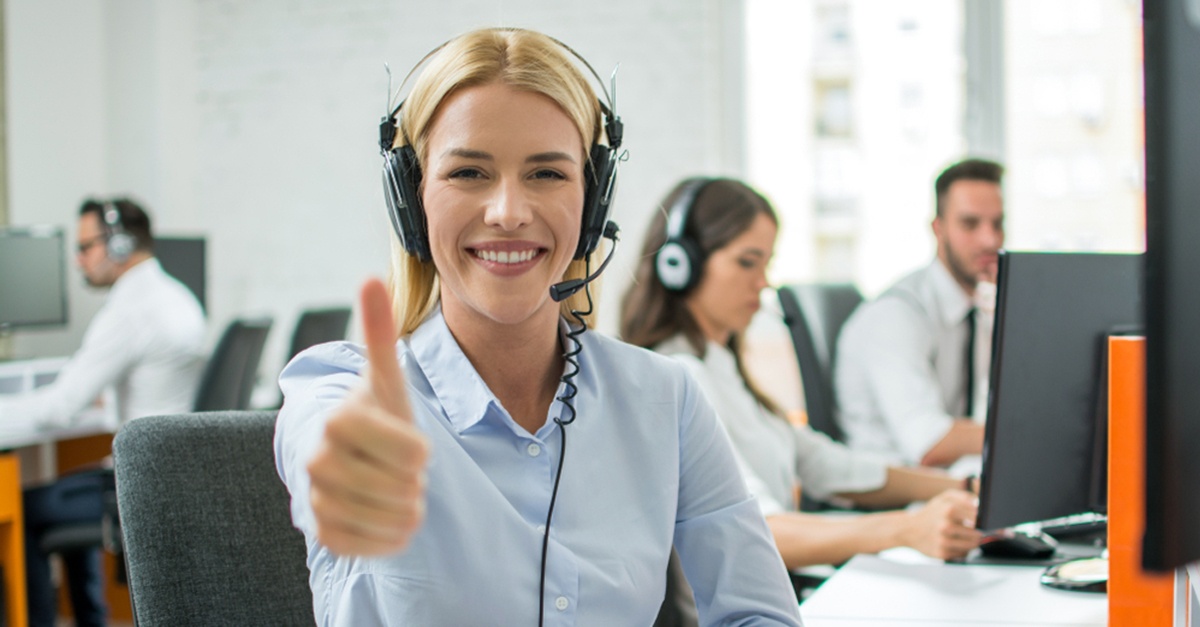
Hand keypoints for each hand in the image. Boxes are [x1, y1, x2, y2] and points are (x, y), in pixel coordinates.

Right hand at [306, 278, 429, 555]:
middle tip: (397, 466)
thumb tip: (370, 279)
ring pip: (394, 519)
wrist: (345, 457)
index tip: (406, 440)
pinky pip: (376, 545)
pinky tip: (384, 514)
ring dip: (407, 506)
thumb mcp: (386, 377)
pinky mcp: (321, 534)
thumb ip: (380, 333)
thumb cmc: (374, 415)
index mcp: (339, 420)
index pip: (414, 453)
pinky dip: (391, 535)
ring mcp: (315, 500)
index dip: (421, 450)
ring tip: (393, 486)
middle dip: (413, 478)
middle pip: (406, 487)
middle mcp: (317, 460)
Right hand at [900, 490, 982, 559]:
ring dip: (974, 542)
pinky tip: (958, 544)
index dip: (985, 520)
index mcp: (948, 509)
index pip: (978, 516)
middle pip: (977, 533)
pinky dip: (964, 550)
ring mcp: (943, 541)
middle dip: (980, 533)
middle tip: (978, 531)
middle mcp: (945, 526)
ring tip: (970, 538)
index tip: (986, 522)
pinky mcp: (941, 554)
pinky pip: (962, 554)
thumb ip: (964, 496)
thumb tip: (980, 503)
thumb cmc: (931, 513)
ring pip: (972, 545)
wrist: (909, 529)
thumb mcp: (944, 498)